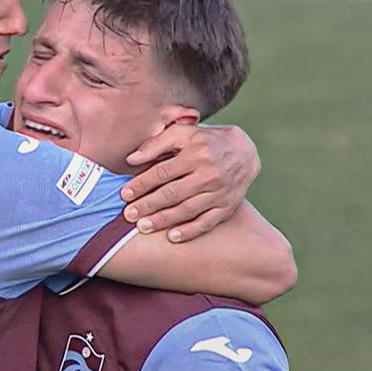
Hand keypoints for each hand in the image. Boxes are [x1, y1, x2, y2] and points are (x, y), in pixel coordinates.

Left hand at [121, 123, 260, 241]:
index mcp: (197, 153)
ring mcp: (220, 192)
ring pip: (187, 210)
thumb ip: (157, 143)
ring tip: (143, 227)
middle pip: (173, 193)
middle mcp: (210, 173)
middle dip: (148, 205)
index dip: (142, 184)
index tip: (124, 194)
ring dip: (164, 220)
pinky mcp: (227, 207)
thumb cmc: (207, 142)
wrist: (246, 153)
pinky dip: (189, 231)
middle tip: (128, 215)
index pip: (163, 172)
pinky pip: (207, 222)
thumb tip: (131, 159)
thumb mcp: (184, 133)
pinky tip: (172, 237)